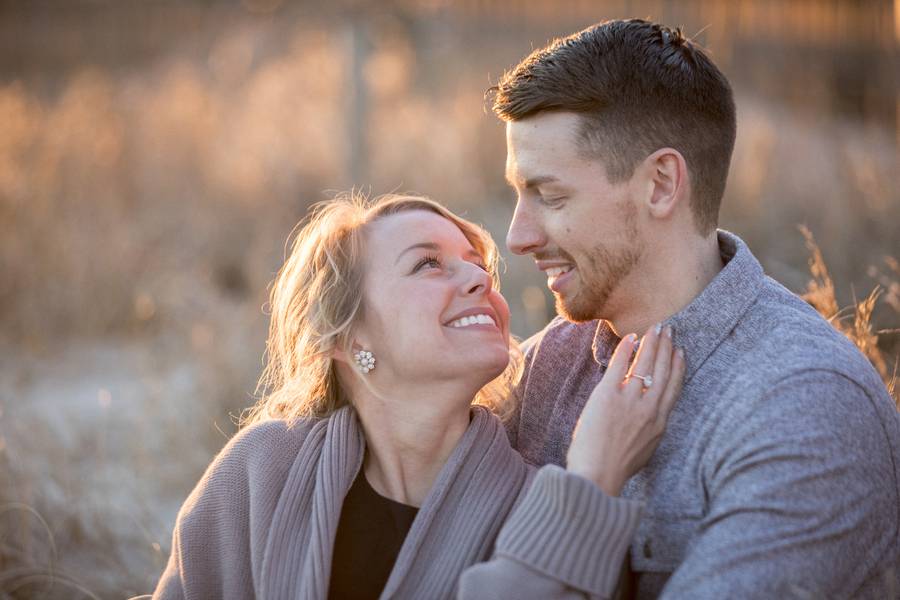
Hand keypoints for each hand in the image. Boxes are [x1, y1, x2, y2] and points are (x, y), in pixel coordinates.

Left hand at [566, 323, 685, 496]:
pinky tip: (631, 338)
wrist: (598, 475)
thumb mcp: (644, 450)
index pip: (673, 388)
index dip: (678, 368)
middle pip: (662, 371)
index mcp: (659, 423)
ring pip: (646, 364)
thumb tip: (649, 417)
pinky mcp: (608, 395)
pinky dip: (626, 349)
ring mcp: (629, 400)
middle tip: (670, 330)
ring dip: (652, 343)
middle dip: (667, 348)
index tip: (681, 353)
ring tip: (656, 328)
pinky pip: (620, 365)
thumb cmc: (615, 468)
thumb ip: (649, 429)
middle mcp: (649, 409)